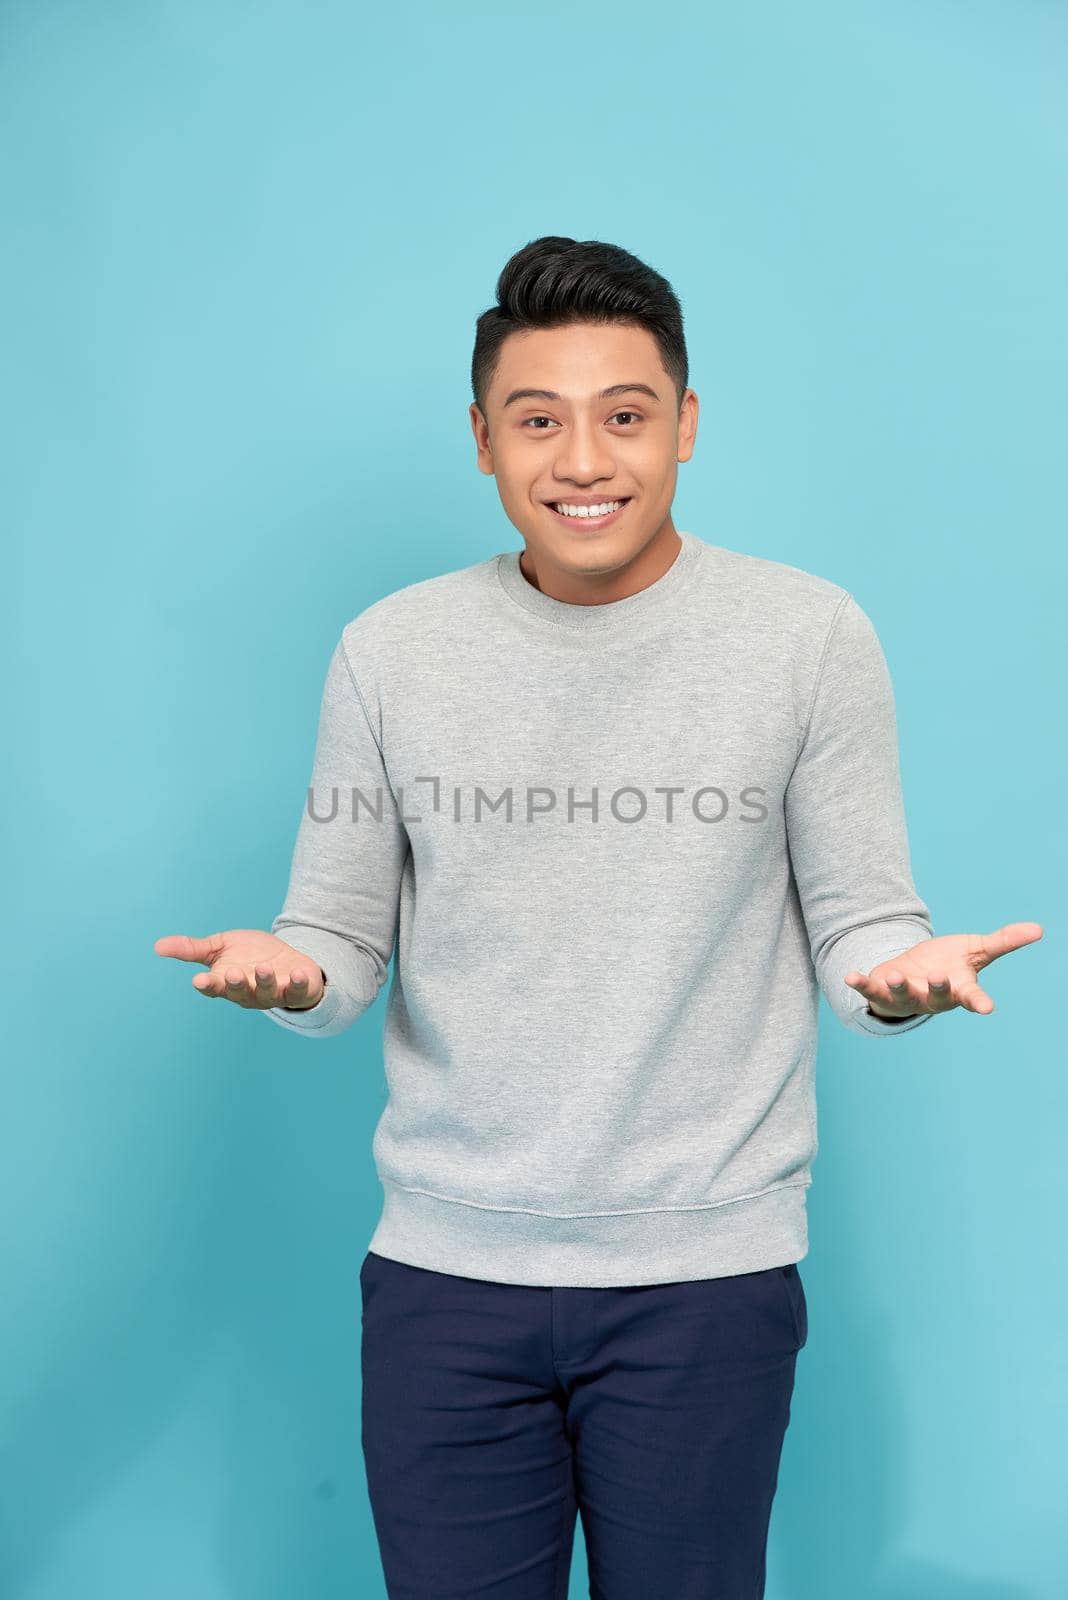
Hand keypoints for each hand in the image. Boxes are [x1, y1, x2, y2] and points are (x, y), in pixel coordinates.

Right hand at [154, 929, 325, 1010]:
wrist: (285, 959)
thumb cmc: (248, 955)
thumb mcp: (220, 947)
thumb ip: (192, 949)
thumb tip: (157, 946)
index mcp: (226, 983)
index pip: (214, 987)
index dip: (208, 985)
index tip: (199, 980)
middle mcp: (249, 992)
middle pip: (240, 992)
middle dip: (236, 983)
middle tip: (232, 973)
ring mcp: (274, 993)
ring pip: (268, 993)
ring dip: (265, 981)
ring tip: (263, 968)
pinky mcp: (298, 991)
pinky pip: (299, 992)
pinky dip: (299, 984)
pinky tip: (299, 973)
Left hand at [844, 921, 1042, 1019]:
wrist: (914, 974)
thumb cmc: (949, 964)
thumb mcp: (976, 951)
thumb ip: (1003, 942)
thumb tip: (1038, 929)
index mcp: (958, 989)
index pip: (972, 998)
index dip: (979, 1002)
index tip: (988, 1008)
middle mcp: (933, 997)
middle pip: (937, 996)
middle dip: (937, 988)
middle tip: (939, 977)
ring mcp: (908, 997)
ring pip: (904, 995)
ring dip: (900, 987)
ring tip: (897, 975)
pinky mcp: (884, 991)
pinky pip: (871, 991)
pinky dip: (860, 984)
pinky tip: (849, 976)